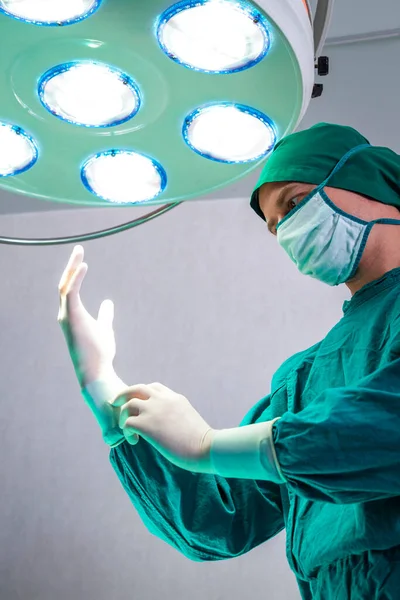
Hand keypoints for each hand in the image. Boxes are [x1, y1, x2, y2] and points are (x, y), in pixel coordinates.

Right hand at [58, 245, 115, 386]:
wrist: (96, 371)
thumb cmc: (100, 353)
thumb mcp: (105, 328)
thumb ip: (105, 315)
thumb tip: (108, 302)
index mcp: (72, 315)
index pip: (70, 289)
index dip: (74, 274)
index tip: (82, 260)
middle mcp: (65, 314)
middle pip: (64, 284)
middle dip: (70, 266)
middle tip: (79, 250)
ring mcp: (66, 316)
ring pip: (65, 286)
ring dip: (71, 268)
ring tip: (79, 253)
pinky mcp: (72, 317)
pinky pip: (70, 293)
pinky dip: (76, 279)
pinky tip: (83, 266)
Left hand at [112, 383, 214, 470]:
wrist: (206, 447)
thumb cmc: (202, 440)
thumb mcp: (189, 418)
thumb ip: (177, 414)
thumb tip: (172, 423)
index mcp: (174, 398)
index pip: (153, 388)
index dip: (142, 395)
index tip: (139, 405)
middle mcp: (162, 400)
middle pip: (136, 389)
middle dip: (123, 395)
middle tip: (114, 404)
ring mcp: (154, 411)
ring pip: (128, 404)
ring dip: (124, 416)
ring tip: (127, 429)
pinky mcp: (147, 425)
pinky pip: (127, 423)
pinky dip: (127, 431)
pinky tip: (134, 440)